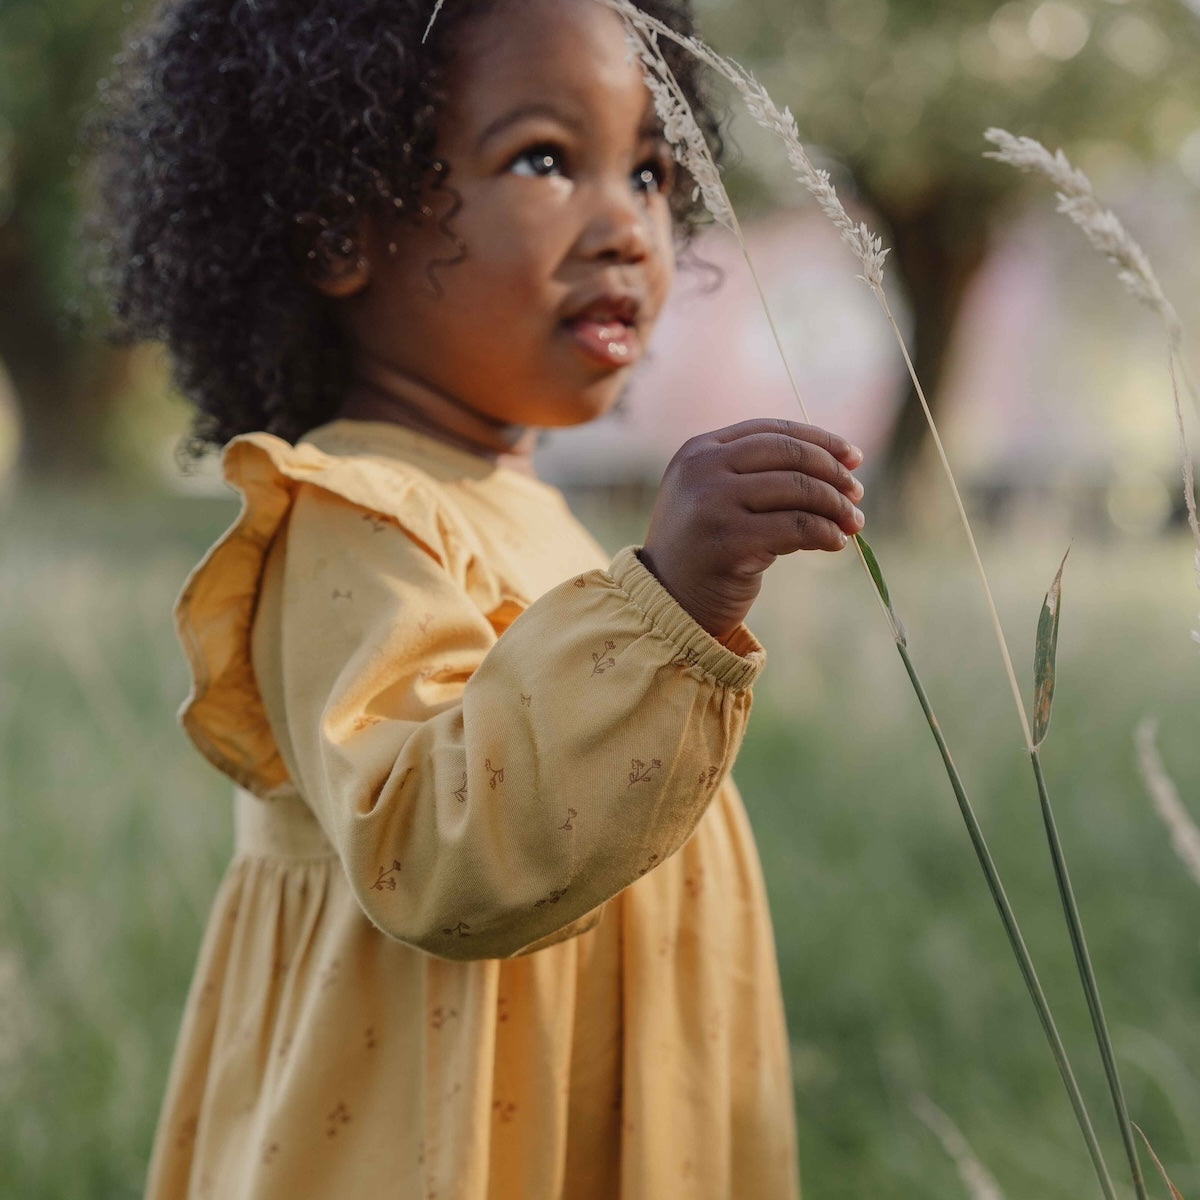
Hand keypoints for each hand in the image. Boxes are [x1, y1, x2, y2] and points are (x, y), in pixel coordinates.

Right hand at [639, 419, 864, 640]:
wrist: (668, 600)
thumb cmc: (704, 547)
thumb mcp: (716, 495)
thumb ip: (756, 472)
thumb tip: (836, 461)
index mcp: (699, 450)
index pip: (772, 431)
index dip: (820, 440)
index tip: (854, 457)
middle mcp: (702, 470)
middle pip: (789, 454)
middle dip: (833, 472)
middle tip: (857, 494)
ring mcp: (712, 504)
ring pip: (798, 489)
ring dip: (836, 506)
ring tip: (853, 523)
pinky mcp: (729, 542)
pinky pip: (797, 528)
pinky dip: (825, 533)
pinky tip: (835, 542)